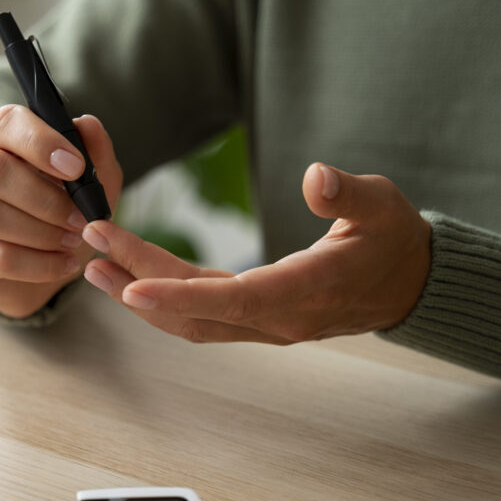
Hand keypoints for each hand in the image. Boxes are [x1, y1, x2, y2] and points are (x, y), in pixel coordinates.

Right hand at [0, 105, 122, 317]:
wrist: (49, 269)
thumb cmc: (67, 216)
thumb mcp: (94, 185)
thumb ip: (96, 154)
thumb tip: (88, 124)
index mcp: (5, 141)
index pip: (6, 123)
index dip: (40, 141)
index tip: (76, 167)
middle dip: (45, 198)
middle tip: (81, 219)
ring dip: (41, 232)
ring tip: (73, 242)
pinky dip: (39, 264)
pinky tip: (65, 264)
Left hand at [81, 163, 430, 343]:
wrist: (409, 284)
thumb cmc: (394, 239)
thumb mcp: (383, 206)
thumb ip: (348, 195)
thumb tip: (316, 176)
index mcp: (307, 292)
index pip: (233, 299)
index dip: (180, 295)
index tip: (130, 285)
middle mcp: (280, 319)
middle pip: (197, 311)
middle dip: (140, 283)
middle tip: (91, 246)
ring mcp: (266, 325)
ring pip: (193, 321)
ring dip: (142, 297)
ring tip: (95, 267)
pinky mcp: (258, 319)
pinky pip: (203, 316)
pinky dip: (165, 298)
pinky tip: (131, 277)